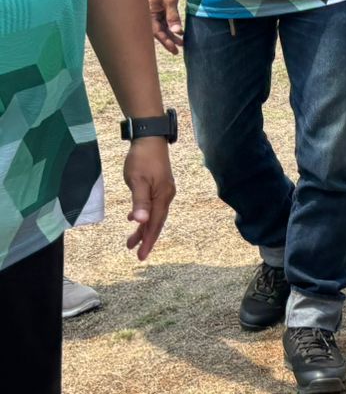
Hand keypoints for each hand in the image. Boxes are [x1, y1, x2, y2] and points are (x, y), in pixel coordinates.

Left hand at [123, 138, 174, 260]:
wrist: (150, 138)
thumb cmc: (142, 159)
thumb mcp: (137, 181)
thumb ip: (140, 202)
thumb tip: (141, 222)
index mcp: (162, 196)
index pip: (155, 223)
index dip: (148, 240)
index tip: (141, 255)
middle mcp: (166, 195)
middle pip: (156, 221)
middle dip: (146, 238)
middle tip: (136, 253)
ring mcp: (164, 190)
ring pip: (154, 214)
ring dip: (144, 228)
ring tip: (131, 241)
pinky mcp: (159, 185)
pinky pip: (153, 206)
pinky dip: (144, 215)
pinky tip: (135, 217)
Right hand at [146, 0, 182, 53]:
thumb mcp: (170, 0)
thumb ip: (173, 16)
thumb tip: (177, 31)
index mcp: (148, 14)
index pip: (157, 33)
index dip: (166, 42)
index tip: (175, 50)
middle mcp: (148, 14)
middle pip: (158, 32)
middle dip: (169, 40)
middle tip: (178, 50)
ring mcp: (152, 11)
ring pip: (161, 26)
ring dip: (170, 33)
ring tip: (181, 42)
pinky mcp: (156, 8)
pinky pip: (162, 20)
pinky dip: (169, 25)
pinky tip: (177, 30)